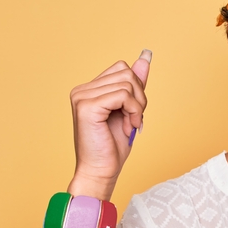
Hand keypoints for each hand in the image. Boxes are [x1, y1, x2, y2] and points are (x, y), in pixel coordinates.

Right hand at [67, 50, 151, 199]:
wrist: (101, 171)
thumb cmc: (113, 147)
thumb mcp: (130, 110)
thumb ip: (135, 84)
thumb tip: (145, 56)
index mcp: (89, 89)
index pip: (122, 68)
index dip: (136, 89)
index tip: (134, 112)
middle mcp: (81, 90)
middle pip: (126, 72)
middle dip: (139, 97)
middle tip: (135, 120)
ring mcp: (82, 97)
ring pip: (127, 83)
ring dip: (137, 107)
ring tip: (131, 124)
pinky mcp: (87, 106)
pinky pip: (123, 95)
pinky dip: (133, 111)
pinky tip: (129, 126)